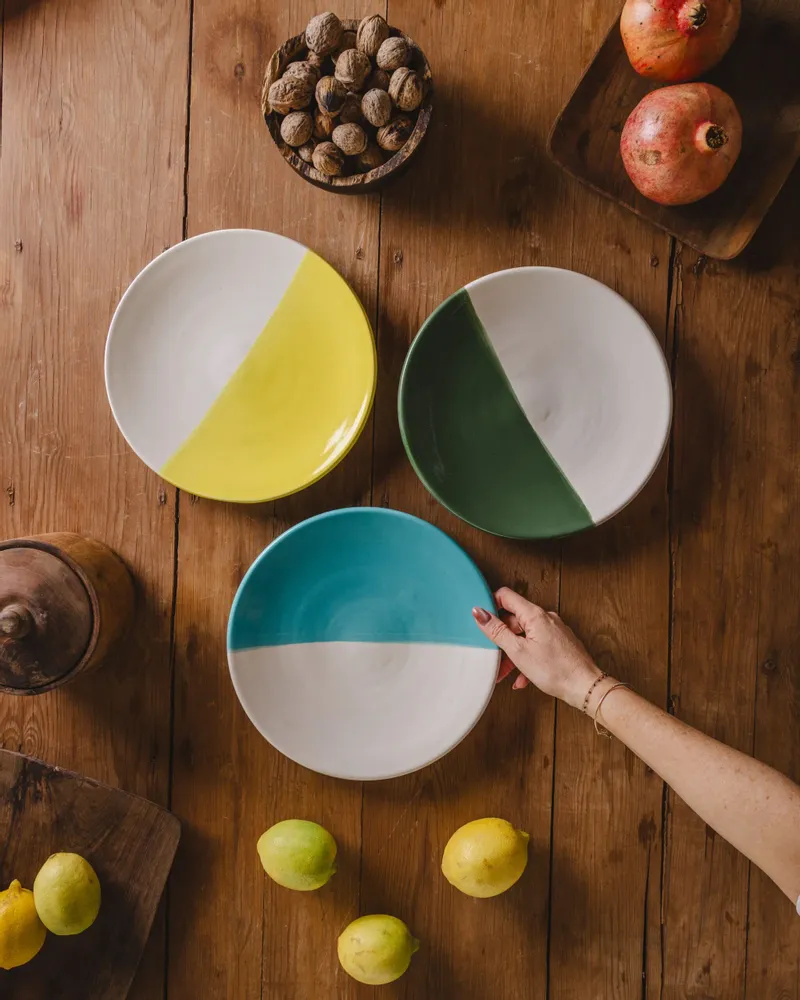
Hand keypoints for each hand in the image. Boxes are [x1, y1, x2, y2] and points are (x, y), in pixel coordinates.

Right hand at [472, 588, 601, 709]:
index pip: (506, 596)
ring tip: (505, 673)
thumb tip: (480, 613)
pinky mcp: (558, 643)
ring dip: (512, 653)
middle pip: (514, 620)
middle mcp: (546, 618)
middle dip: (501, 639)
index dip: (491, 605)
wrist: (585, 687)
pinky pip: (536, 646)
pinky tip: (522, 678)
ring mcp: (553, 631)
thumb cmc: (557, 670)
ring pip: (524, 636)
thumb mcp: (518, 651)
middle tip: (493, 656)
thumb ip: (497, 631)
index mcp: (535, 615)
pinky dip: (526, 659)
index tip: (482, 620)